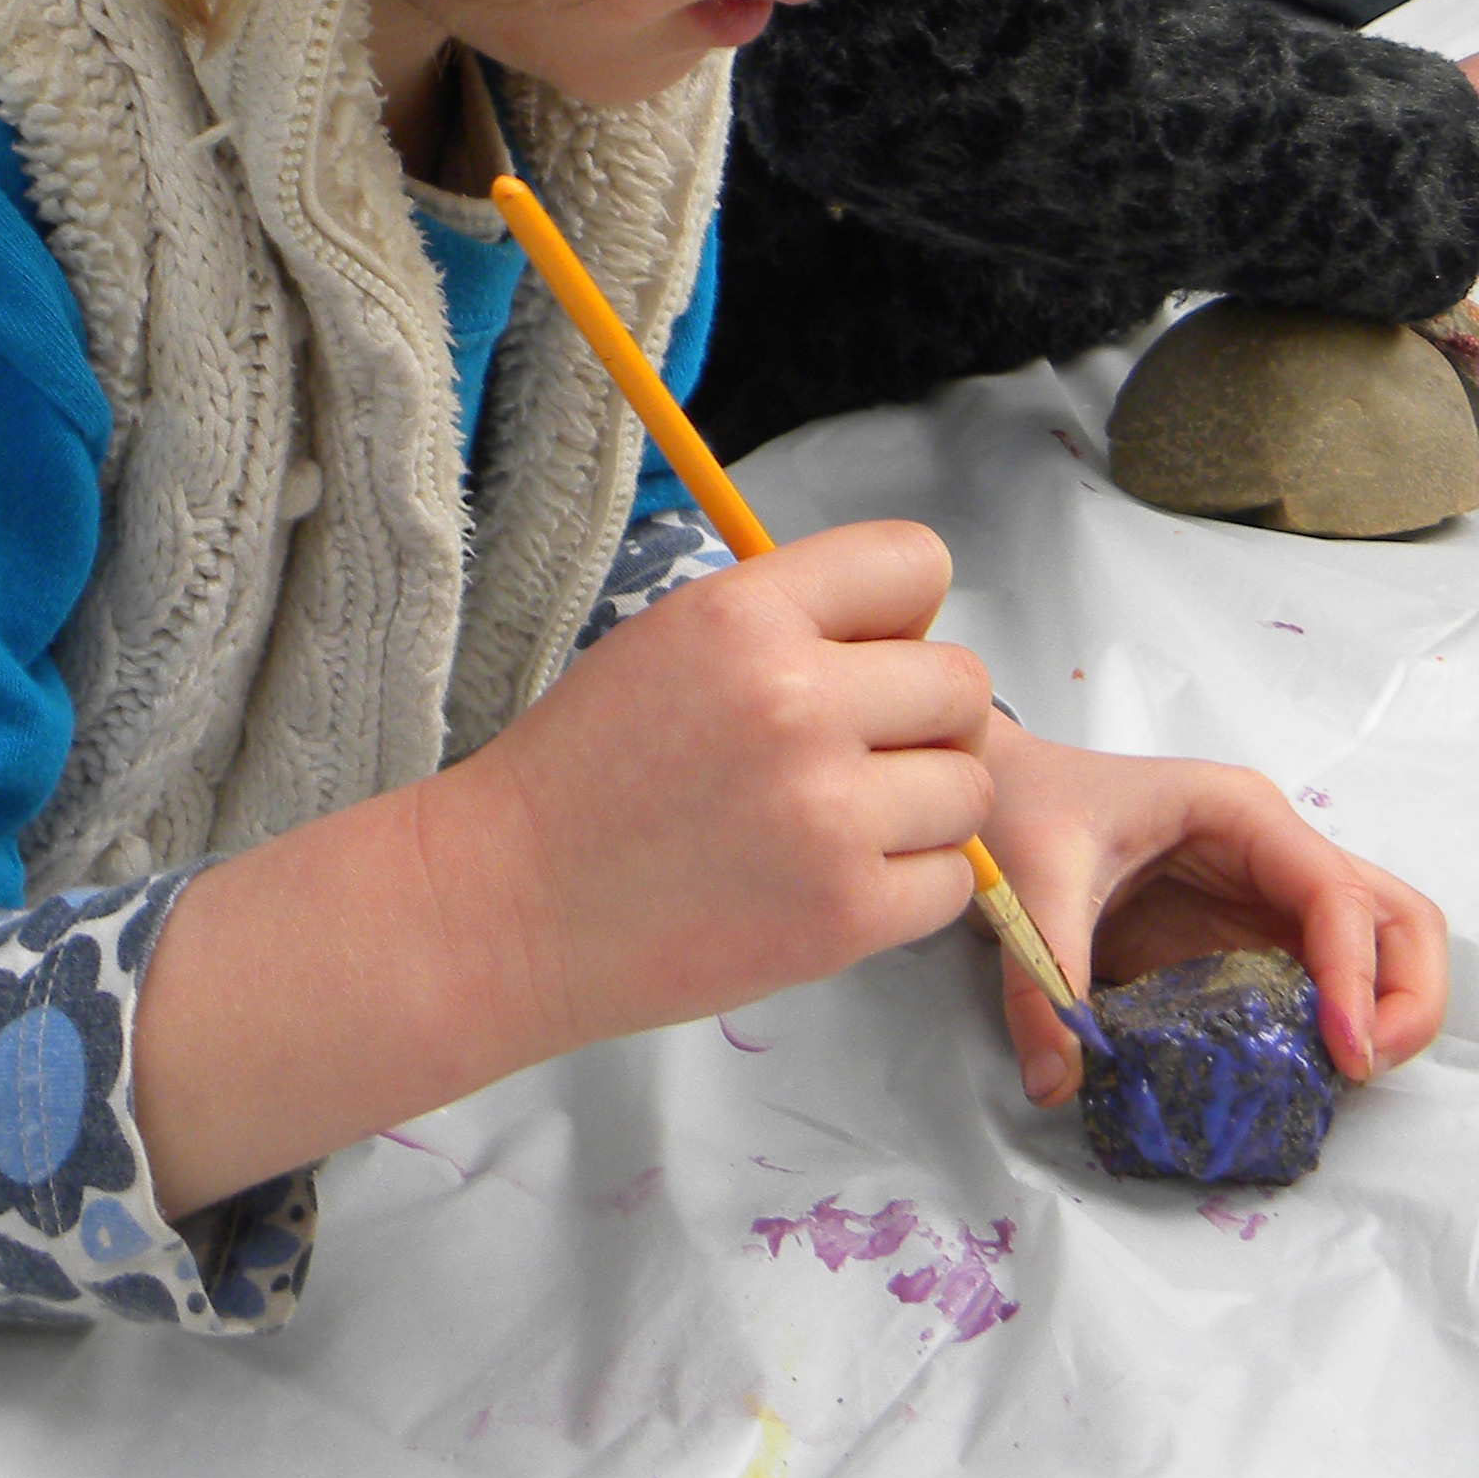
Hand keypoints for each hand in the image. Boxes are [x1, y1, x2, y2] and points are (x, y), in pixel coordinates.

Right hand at [133, 524, 993, 1214]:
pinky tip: (836, 882)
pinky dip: (910, 887)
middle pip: (962, 682)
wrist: (507, 909)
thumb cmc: (584, 774)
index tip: (869, 657)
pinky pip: (954, 882)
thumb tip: (907, 636)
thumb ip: (789, 622)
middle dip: (925, 719)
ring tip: (841, 826)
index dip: (904, 614)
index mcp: (747, 616)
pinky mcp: (844, 915)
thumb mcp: (672, 643)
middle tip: (860, 756)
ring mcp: (828, 815)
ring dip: (923, 809)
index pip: (916, 562)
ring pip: (971, 787)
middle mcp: (799, 703)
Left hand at [977, 728, 1447, 1112]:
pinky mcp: (1247, 943)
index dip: (1355, 975)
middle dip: (1405, 997)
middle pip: (1395, 918)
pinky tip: (1292, 1076)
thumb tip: (1057, 1081)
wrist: (997, 795)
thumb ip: (1043, 983)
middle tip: (1363, 1069)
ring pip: (1375, 954)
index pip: (1337, 893)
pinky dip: (1328, 1034)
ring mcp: (1270, 900)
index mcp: (1242, 816)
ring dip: (1380, 1019)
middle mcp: (1276, 855)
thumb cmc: (1027, 810)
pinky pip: (1319, 989)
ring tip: (1339, 1080)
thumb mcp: (1031, 889)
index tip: (1346, 1051)